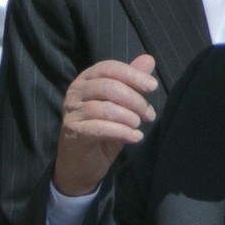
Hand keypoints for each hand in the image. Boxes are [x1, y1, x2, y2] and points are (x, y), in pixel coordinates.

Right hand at [52, 54, 157, 197]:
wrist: (80, 165)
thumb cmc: (103, 132)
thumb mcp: (121, 106)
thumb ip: (132, 83)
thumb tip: (148, 59)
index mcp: (86, 80)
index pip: (109, 68)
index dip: (132, 75)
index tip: (152, 86)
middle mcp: (75, 92)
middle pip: (109, 87)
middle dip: (134, 100)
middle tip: (149, 115)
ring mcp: (72, 112)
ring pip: (105, 108)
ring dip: (129, 118)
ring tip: (138, 126)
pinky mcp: (74, 132)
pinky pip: (100, 128)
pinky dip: (122, 132)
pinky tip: (135, 138)